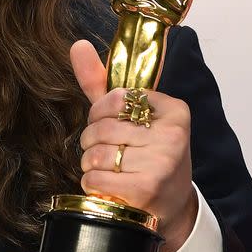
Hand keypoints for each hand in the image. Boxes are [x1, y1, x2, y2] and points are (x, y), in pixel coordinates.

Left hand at [70, 39, 195, 251]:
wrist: (172, 205)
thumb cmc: (148, 156)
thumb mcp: (132, 117)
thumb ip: (101, 84)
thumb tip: (77, 45)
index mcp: (174, 110)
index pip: (117, 97)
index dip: (101, 113)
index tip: (109, 125)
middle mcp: (172, 134)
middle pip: (103, 127)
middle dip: (92, 141)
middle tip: (105, 152)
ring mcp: (161, 163)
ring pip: (96, 154)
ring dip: (90, 164)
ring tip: (108, 170)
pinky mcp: (146, 189)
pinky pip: (95, 178)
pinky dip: (92, 183)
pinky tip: (108, 186)